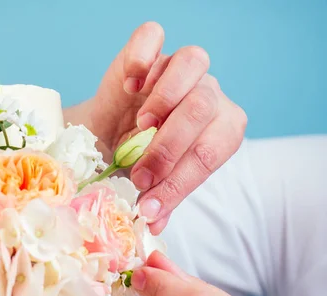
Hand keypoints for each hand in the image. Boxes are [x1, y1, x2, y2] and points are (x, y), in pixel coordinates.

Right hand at [63, 22, 246, 233]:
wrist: (107, 136)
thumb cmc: (135, 161)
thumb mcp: (151, 184)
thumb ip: (159, 200)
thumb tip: (153, 225)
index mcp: (220, 129)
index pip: (212, 151)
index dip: (180, 182)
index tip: (150, 207)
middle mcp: (207, 94)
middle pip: (203, 108)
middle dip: (168, 148)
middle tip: (139, 174)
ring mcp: (179, 68)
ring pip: (193, 62)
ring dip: (165, 98)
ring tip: (141, 124)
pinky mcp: (148, 50)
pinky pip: (153, 36)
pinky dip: (142, 59)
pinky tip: (128, 87)